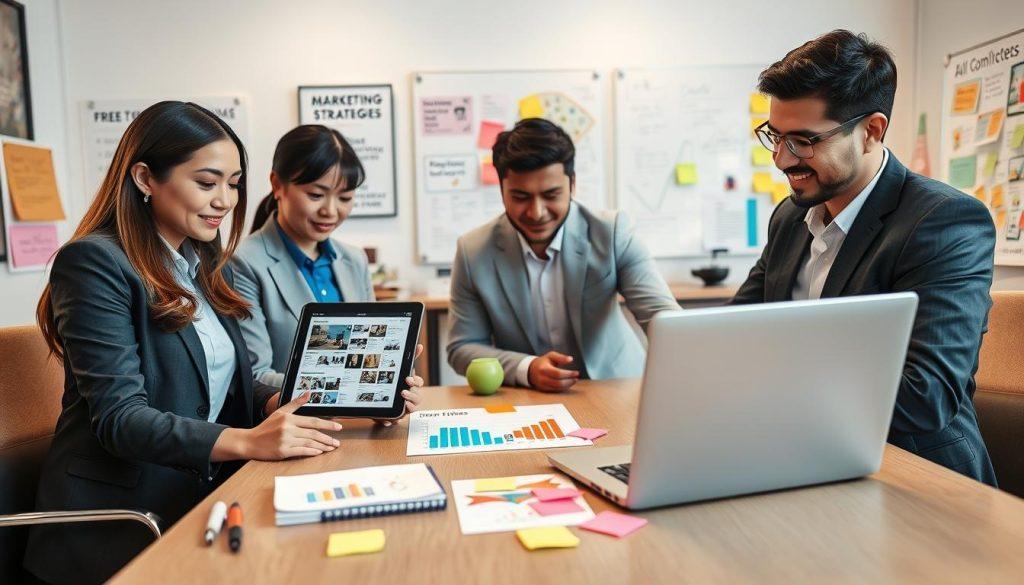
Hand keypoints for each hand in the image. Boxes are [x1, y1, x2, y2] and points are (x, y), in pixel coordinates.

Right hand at [224, 391, 342, 459]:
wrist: (250, 442)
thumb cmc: (266, 427)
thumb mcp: (280, 412)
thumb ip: (295, 403)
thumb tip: (308, 393)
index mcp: (289, 418)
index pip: (313, 421)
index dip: (327, 424)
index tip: (338, 427)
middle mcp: (288, 428)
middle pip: (313, 433)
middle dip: (328, 438)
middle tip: (337, 442)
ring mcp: (285, 440)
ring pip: (309, 443)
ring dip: (322, 446)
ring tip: (331, 448)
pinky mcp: (283, 451)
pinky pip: (301, 452)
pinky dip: (312, 452)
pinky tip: (319, 452)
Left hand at [375, 344, 424, 426]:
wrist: (379, 399)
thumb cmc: (394, 384)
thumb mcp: (400, 370)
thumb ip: (411, 358)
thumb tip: (420, 345)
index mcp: (411, 386)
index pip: (419, 383)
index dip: (416, 382)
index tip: (409, 379)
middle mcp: (409, 397)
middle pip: (418, 398)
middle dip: (412, 395)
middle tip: (403, 391)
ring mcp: (403, 408)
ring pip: (412, 410)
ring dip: (409, 407)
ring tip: (403, 402)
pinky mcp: (394, 417)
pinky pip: (396, 421)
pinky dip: (393, 421)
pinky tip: (388, 420)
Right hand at [527, 351, 579, 391]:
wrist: (531, 370)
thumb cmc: (543, 362)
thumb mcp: (551, 356)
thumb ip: (560, 357)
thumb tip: (570, 359)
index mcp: (544, 369)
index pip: (558, 374)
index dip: (568, 374)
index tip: (576, 373)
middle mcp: (542, 378)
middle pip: (558, 383)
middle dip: (569, 381)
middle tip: (576, 377)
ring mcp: (542, 385)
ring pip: (558, 388)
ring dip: (568, 385)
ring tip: (574, 380)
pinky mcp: (544, 390)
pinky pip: (556, 390)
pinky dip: (564, 388)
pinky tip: (568, 383)